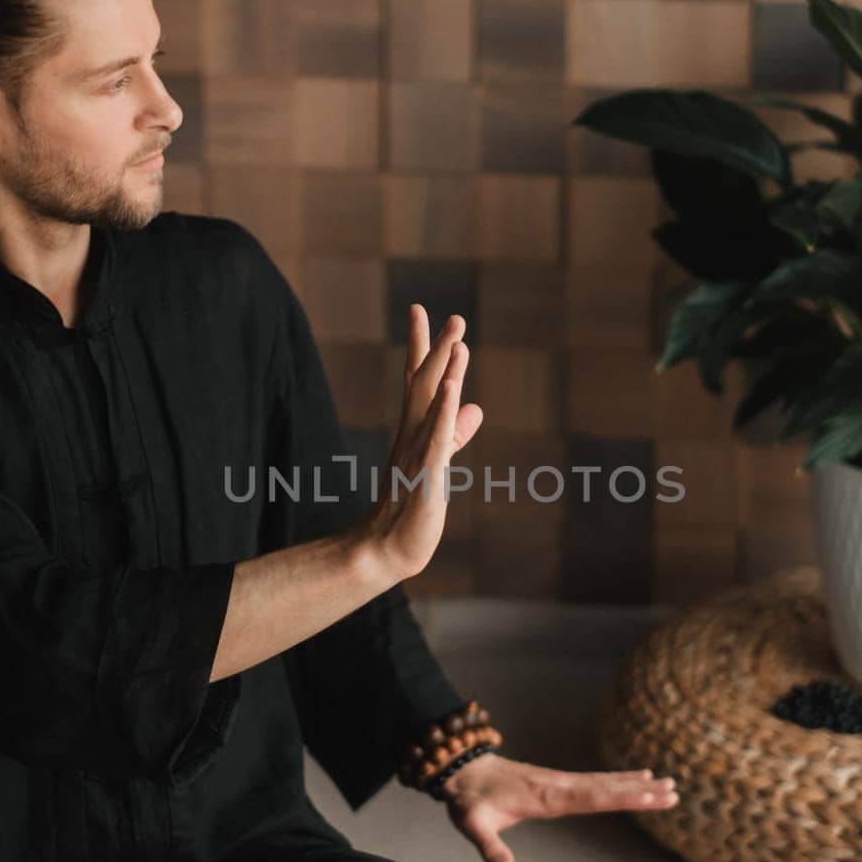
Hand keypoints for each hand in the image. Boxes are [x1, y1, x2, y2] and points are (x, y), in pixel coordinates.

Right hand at [353, 304, 482, 581]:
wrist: (386, 550)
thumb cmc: (411, 509)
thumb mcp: (438, 463)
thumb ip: (454, 434)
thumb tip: (475, 407)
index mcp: (414, 431)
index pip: (417, 379)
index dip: (422, 345)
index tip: (420, 310)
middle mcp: (412, 435)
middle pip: (425, 382)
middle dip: (438, 348)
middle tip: (453, 316)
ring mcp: (417, 453)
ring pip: (431, 404)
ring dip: (445, 370)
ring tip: (458, 338)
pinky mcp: (426, 475)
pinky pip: (436, 438)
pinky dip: (443, 411)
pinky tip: (451, 388)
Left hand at [437, 753, 678, 861]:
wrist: (462, 770)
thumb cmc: (469, 801)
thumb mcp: (473, 826)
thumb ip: (489, 848)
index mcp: (547, 797)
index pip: (591, 797)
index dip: (620, 796)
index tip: (649, 793)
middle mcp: (559, 786)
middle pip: (607, 788)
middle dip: (640, 791)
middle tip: (674, 791)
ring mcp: (561, 782)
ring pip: (605, 782)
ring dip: (636, 784)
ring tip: (668, 784)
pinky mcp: (558, 782)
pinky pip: (596, 781)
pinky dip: (619, 779)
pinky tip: (636, 778)